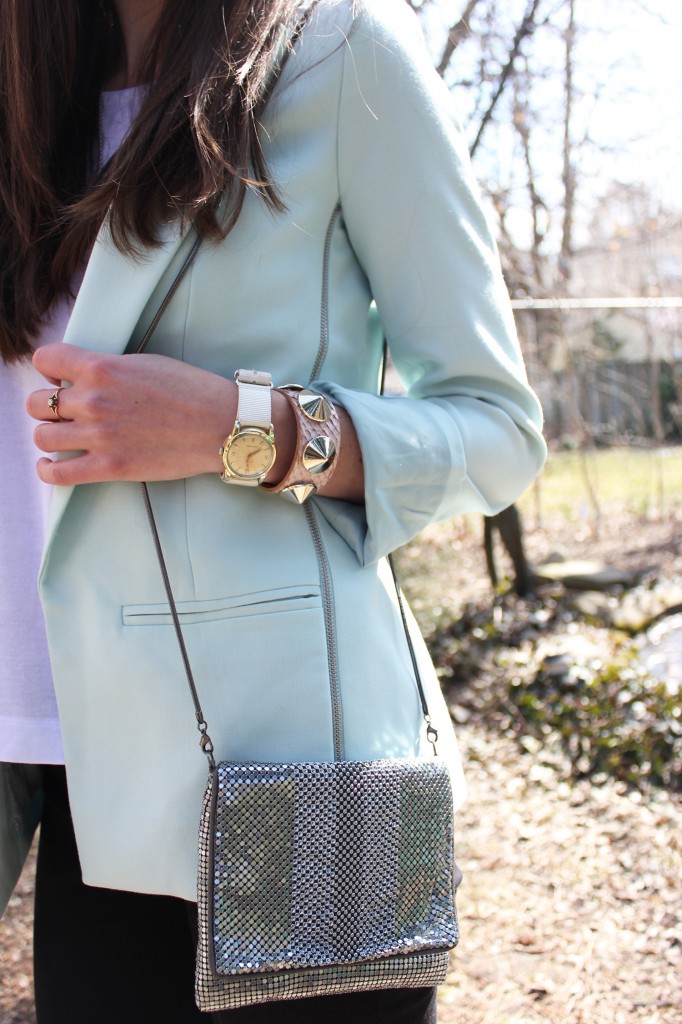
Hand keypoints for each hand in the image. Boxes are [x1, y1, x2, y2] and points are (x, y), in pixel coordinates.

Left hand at [27, 344, 233, 485]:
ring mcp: (99, 436)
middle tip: (63, 412)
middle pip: (37, 403)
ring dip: (48, 436)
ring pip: (42, 437)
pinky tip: (51, 465)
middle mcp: (93, 400)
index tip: (58, 379)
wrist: (220, 425)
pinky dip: (48, 471)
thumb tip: (85, 378)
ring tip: (61, 438)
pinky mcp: (109, 467)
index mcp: (101, 368)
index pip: (45, 360)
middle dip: (46, 406)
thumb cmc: (190, 391)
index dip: (48, 370)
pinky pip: (58, 475)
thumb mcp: (144, 363)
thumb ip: (109, 368)